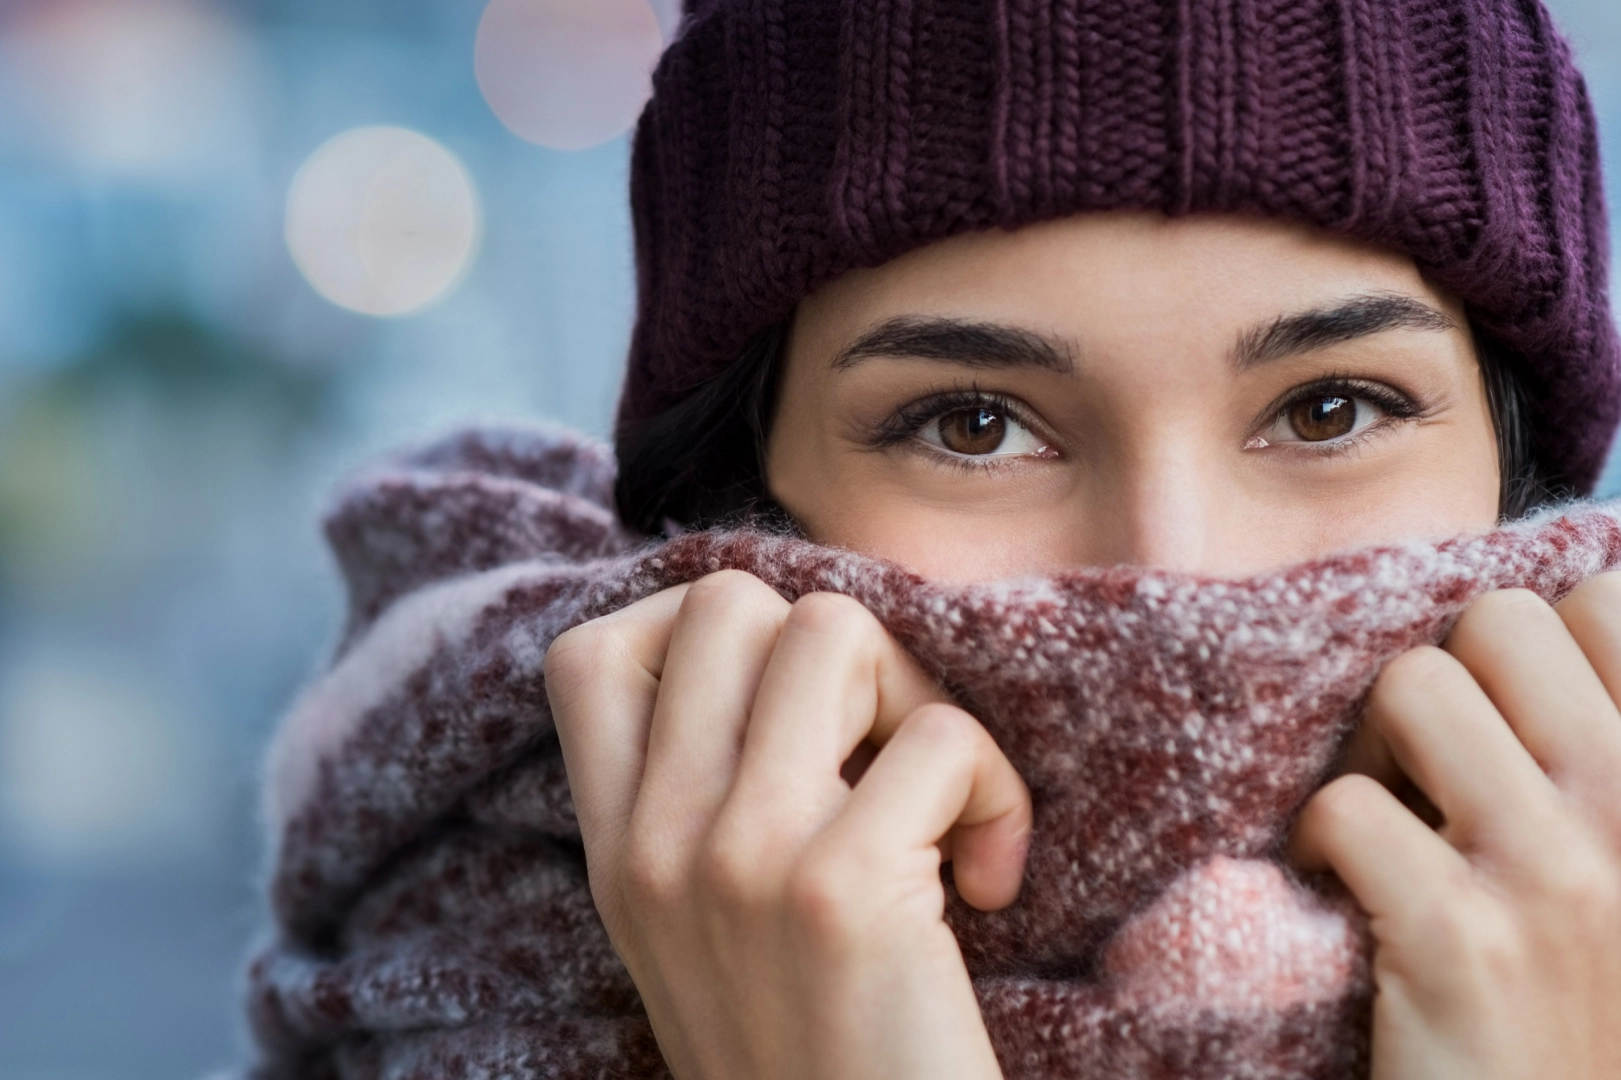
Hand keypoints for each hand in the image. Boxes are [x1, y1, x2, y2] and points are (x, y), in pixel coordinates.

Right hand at [544, 570, 1031, 1079]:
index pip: (592, 653)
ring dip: (920, 699)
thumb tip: (788, 652)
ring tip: (941, 804)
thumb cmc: (811, 1056)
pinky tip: (991, 883)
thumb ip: (700, 807)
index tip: (785, 712)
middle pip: (731, 603)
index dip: (698, 636)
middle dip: (837, 651)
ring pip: (835, 631)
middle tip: (881, 752)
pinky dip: (996, 793)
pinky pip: (940, 737)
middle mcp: (656, 842)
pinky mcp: (839, 890)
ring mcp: (738, 858)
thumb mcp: (700, 935)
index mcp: (616, 852)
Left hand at [1292, 574, 1620, 1079]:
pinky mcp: (1461, 936)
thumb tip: (1509, 636)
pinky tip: (1339, 888)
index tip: (1497, 716)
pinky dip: (1317, 843)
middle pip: (1496, 621)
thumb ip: (1589, 758)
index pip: (1604, 600)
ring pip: (1413, 685)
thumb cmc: (1587, 1004)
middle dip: (1441, 680)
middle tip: (1425, 764)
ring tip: (1383, 820)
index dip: (1525, 644)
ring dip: (1372, 750)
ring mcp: (1557, 872)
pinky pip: (1348, 805)